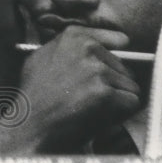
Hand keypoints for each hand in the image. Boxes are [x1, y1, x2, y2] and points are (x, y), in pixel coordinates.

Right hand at [2, 26, 140, 153]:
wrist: (29, 126)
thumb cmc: (33, 97)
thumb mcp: (41, 58)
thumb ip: (67, 48)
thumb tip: (93, 44)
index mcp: (73, 37)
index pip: (118, 39)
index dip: (115, 59)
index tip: (111, 70)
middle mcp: (87, 48)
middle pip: (125, 66)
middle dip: (114, 83)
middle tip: (91, 98)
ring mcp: (97, 70)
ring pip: (129, 84)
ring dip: (117, 99)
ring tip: (92, 108)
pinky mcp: (105, 93)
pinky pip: (132, 101)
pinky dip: (121, 113)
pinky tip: (100, 116)